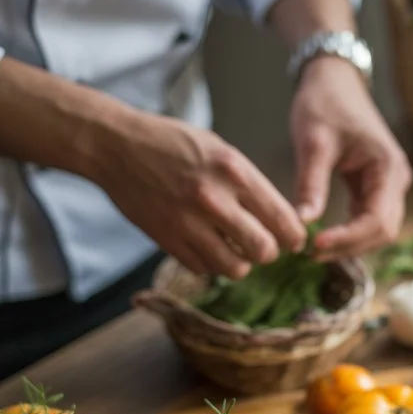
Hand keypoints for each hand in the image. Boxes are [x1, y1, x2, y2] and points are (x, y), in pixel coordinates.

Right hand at [93, 113, 307, 278]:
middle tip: (263, 247)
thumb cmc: (172, 144)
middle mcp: (214, 199)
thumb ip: (248, 183)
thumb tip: (277, 219)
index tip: (294, 241)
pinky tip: (207, 247)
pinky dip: (210, 264)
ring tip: (234, 251)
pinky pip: (203, 269)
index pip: (282, 218)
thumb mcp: (219, 150)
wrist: (117, 147)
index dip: (294, 236)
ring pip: (235, 268)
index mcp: (234, 172)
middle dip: (269, 253)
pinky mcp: (167, 240)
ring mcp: (188, 223)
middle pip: (264, 250)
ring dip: (240, 264)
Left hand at [290, 57, 411, 260]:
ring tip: (315, 249)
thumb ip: (310, 183)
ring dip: (350, 244)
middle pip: (383, 232)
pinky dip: (349, 233)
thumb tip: (302, 224)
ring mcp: (389, 186)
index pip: (377, 220)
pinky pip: (369, 220)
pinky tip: (324, 237)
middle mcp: (396, 181)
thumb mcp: (314, 142)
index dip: (348, 238)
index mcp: (388, 167)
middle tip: (311, 253)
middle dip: (350, 246)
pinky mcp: (376, 188)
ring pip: (378, 230)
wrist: (334, 80)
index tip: (315, 245)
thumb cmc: (325, 103)